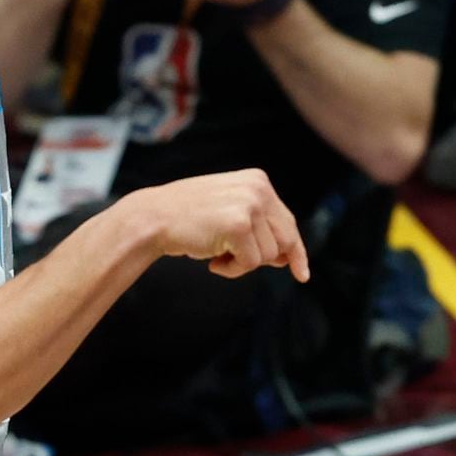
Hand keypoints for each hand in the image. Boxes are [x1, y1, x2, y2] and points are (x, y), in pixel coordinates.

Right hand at [131, 168, 310, 281]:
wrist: (153, 218)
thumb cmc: (189, 219)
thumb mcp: (229, 212)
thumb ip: (259, 226)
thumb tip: (288, 258)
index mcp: (258, 181)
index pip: (288, 223)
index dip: (296, 252)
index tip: (302, 274)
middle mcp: (259, 189)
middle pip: (285, 241)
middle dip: (264, 259)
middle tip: (233, 260)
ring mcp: (250, 205)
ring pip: (269, 256)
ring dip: (242, 264)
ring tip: (216, 254)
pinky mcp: (239, 226)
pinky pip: (251, 264)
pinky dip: (232, 270)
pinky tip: (213, 261)